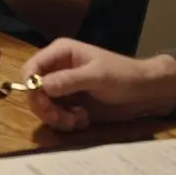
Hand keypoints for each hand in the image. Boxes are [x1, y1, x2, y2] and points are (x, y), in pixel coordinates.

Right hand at [19, 38, 175, 130]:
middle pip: (34, 90)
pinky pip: (56, 116)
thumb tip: (41, 86)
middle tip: (62, 118)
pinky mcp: (70, 104)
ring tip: (77, 120)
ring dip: (56, 117)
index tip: (41, 102)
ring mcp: (63, 87)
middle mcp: (57, 69)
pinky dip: (66, 122)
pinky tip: (83, 120)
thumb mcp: (98, 76)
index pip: (31, 67)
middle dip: (45, 107)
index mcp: (61, 53)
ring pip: (43, 106)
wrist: (145, 92)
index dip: (30, 84)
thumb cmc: (123, 76)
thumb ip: (69, 80)